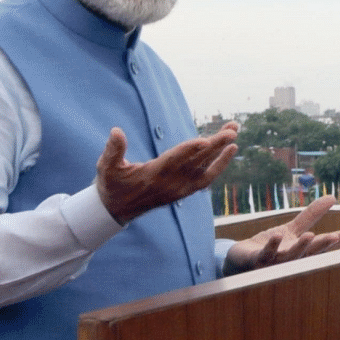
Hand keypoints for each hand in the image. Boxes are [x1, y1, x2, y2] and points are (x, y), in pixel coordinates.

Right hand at [96, 123, 238, 224]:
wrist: (118, 210)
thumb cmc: (112, 184)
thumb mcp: (106, 167)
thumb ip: (113, 150)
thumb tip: (116, 131)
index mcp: (153, 175)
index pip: (175, 161)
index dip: (190, 150)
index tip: (206, 141)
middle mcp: (171, 182)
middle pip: (197, 161)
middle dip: (216, 144)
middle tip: (232, 129)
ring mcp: (180, 187)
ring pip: (206, 167)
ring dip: (221, 149)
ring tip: (234, 130)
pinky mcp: (185, 190)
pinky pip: (207, 178)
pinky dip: (220, 164)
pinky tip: (230, 149)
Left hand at [224, 195, 339, 274]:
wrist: (242, 258)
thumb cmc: (270, 246)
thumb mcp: (293, 228)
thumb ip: (312, 215)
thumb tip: (333, 197)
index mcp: (302, 252)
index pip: (324, 246)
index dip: (339, 240)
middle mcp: (292, 260)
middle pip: (309, 253)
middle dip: (321, 246)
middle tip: (334, 237)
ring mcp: (275, 263)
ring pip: (290, 256)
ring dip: (300, 247)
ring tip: (310, 236)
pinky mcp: (257, 260)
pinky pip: (266, 254)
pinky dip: (272, 246)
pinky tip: (277, 236)